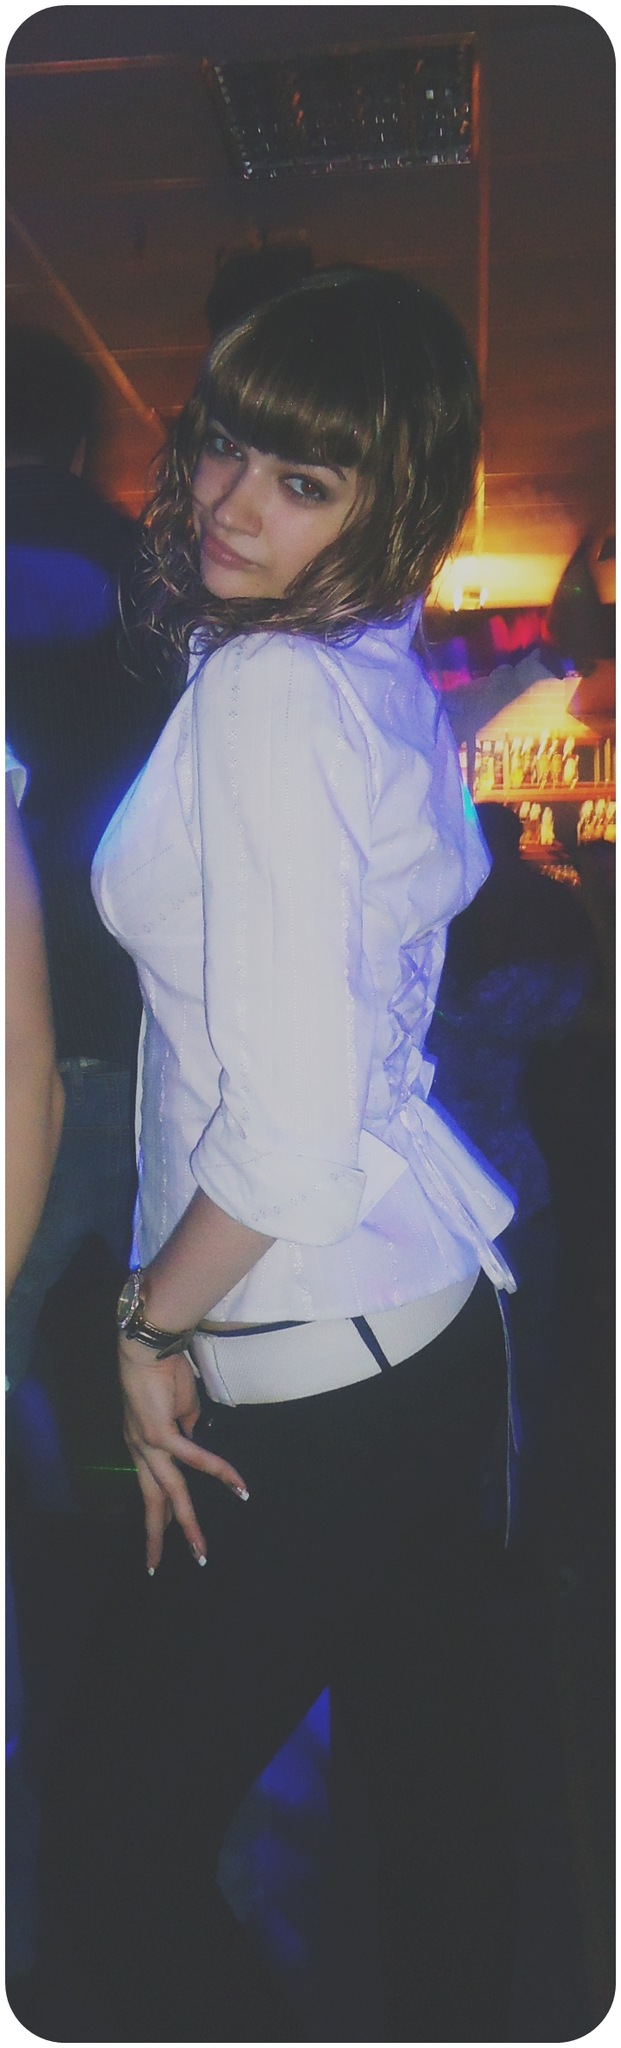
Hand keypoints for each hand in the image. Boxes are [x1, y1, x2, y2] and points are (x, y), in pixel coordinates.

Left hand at [119, 1337, 248, 1572]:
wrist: (148, 1345)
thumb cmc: (163, 1371)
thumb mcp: (179, 1408)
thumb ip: (187, 1427)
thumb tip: (198, 1440)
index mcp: (141, 1445)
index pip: (149, 1488)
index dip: (157, 1514)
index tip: (161, 1538)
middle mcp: (139, 1450)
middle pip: (152, 1502)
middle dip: (161, 1537)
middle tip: (166, 1566)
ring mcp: (147, 1444)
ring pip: (170, 1493)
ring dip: (187, 1524)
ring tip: (201, 1550)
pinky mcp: (160, 1432)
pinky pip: (194, 1457)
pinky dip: (217, 1470)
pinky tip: (237, 1485)